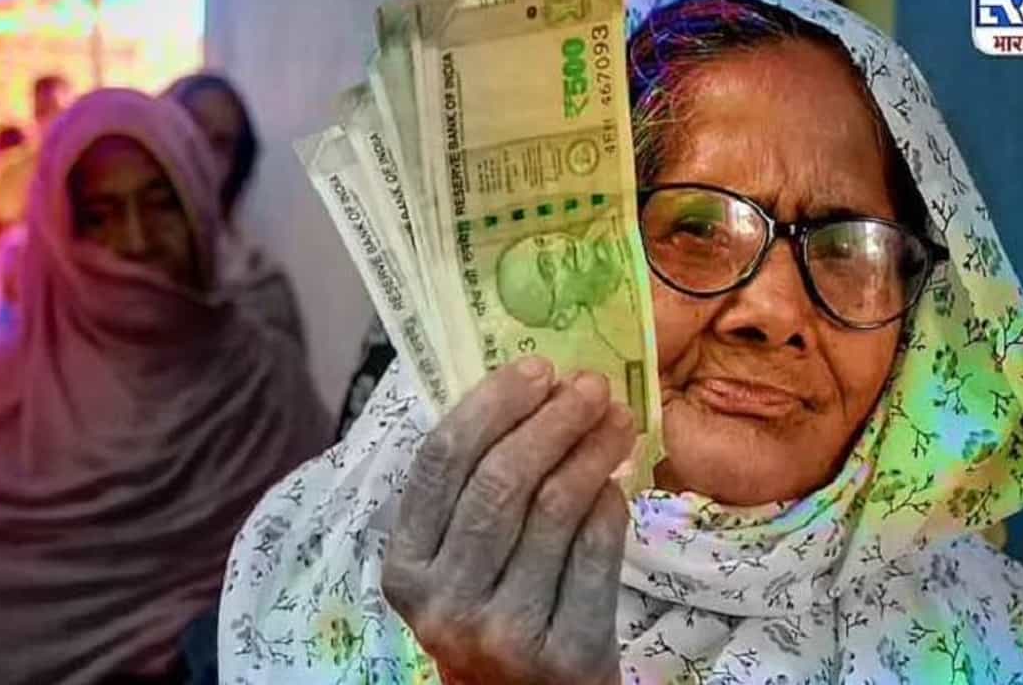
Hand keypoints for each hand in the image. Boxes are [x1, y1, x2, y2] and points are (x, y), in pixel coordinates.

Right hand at [383, 357, 630, 684]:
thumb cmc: (492, 612)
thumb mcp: (457, 561)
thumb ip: (470, 491)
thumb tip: (526, 390)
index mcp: (405, 565)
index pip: (440, 463)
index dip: (490, 405)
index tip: (536, 368)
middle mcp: (443, 600)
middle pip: (500, 481)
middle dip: (550, 420)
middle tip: (589, 386)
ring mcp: (503, 630)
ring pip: (554, 510)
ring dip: (591, 450)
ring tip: (617, 420)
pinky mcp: (563, 653)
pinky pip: (594, 555)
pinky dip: (609, 507)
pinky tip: (617, 483)